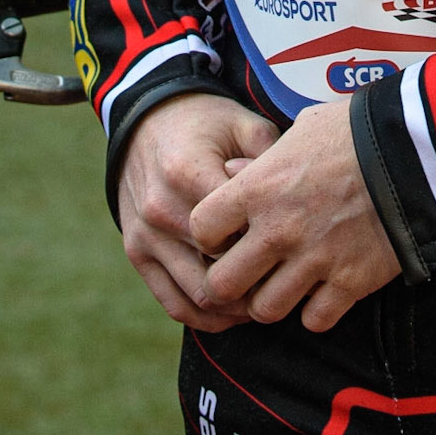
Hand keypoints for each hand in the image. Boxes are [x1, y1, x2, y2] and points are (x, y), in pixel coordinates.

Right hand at [117, 92, 277, 329]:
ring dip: (236, 307)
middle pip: (220, 269)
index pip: (239, 231)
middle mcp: (161, 210)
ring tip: (267, 298)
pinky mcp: (136, 254)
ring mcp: (145, 237)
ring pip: (199, 296)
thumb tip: (295, 205)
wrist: (145, 119)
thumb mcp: (244, 124)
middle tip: (291, 282)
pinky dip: (207, 316)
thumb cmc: (205, 123)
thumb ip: (269, 162)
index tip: (299, 248)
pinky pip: (174, 303)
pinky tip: (235, 312)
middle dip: (259, 282)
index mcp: (188, 173)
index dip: (273, 245)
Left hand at [189, 100, 400, 333]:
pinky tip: (323, 289)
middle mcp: (278, 229)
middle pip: (223, 285)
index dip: (210, 234)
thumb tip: (233, 175)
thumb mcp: (302, 130)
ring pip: (265, 310)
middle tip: (249, 271)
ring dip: (272, 300)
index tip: (227, 232)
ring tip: (287, 282)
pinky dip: (316, 310)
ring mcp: (313, 260)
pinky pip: (314, 319)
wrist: (415, 152)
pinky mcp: (349, 282)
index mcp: (259, 188)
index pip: (201, 229)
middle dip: (232, 282)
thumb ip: (262, 161)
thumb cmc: (355, 132)